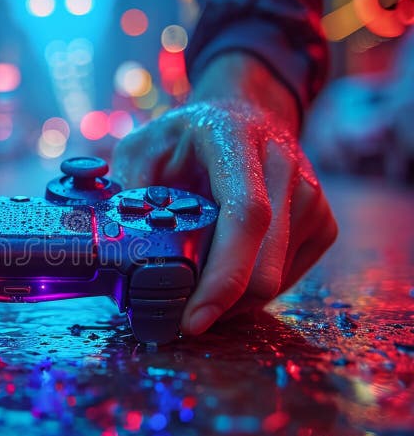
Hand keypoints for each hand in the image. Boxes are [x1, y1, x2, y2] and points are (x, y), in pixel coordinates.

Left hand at [112, 100, 336, 335]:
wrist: (245, 116)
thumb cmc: (186, 138)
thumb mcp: (142, 147)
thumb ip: (126, 191)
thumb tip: (112, 247)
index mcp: (235, 140)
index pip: (246, 216)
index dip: (223, 275)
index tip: (193, 319)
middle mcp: (283, 165)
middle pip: (265, 264)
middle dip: (218, 304)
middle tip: (176, 315)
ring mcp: (311, 196)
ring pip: (274, 282)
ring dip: (232, 301)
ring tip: (195, 286)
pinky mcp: (323, 223)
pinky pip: (285, 281)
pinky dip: (250, 291)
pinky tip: (223, 270)